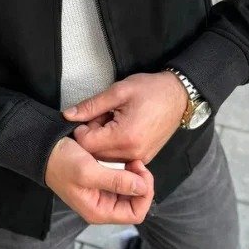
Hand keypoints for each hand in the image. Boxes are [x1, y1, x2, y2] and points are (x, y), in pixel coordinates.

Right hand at [44, 136, 153, 224]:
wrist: (43, 149)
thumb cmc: (61, 162)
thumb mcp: (88, 171)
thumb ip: (116, 181)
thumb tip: (142, 188)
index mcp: (99, 211)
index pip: (136, 214)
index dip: (144, 195)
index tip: (141, 173)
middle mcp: (102, 207)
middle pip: (136, 204)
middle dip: (142, 184)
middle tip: (136, 163)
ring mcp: (102, 196)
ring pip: (131, 193)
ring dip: (136, 178)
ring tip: (131, 161)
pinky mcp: (101, 184)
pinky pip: (122, 183)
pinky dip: (128, 173)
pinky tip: (125, 162)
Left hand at [62, 72, 188, 163]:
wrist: (179, 96)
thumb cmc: (151, 90)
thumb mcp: (118, 91)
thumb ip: (91, 106)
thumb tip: (68, 115)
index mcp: (124, 137)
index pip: (86, 144)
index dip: (81, 129)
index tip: (89, 116)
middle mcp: (132, 153)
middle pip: (94, 154)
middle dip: (92, 136)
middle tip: (102, 116)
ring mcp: (139, 158)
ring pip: (105, 158)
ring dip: (102, 141)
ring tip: (113, 121)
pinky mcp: (143, 158)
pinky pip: (118, 158)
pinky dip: (114, 146)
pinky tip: (120, 129)